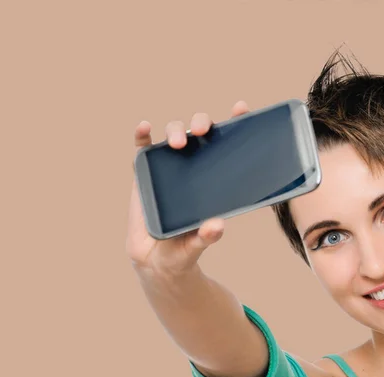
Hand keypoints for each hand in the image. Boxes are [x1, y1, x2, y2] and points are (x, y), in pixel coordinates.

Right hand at [126, 101, 250, 275]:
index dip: (235, 124)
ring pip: (173, 136)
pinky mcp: (145, 173)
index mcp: (214, 177)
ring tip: (177, 142)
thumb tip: (217, 226)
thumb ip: (206, 237)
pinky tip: (144, 128)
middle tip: (202, 132)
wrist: (155, 260)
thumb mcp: (197, 244)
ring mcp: (168, 167)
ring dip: (175, 131)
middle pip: (198, 134)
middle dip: (201, 123)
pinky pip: (143, 150)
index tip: (241, 109)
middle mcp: (193, 166)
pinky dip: (142, 136)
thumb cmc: (183, 249)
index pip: (227, 145)